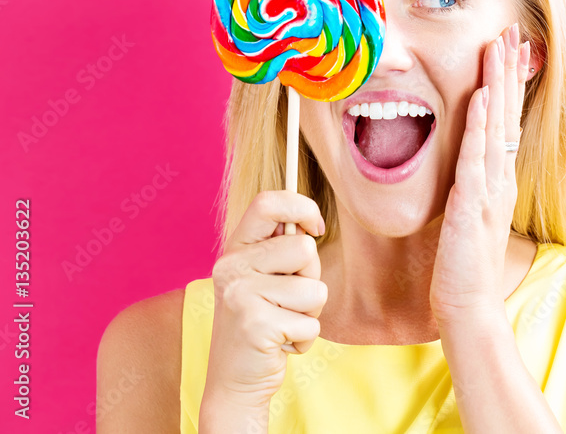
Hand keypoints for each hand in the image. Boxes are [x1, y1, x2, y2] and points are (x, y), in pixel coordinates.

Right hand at [203, 191, 327, 408]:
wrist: (233, 381)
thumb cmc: (261, 323)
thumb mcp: (263, 279)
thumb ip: (281, 249)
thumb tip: (311, 222)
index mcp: (235, 249)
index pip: (268, 202)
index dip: (302, 206)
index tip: (316, 228)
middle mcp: (232, 266)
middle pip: (305, 249)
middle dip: (311, 277)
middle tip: (288, 302)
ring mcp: (241, 295)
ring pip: (315, 288)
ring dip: (310, 313)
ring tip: (284, 323)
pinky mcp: (256, 325)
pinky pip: (311, 323)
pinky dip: (305, 338)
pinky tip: (280, 344)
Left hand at [429, 22, 529, 325]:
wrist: (467, 306)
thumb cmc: (462, 265)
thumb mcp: (468, 215)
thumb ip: (471, 187)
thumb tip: (467, 165)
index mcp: (498, 180)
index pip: (506, 122)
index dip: (510, 85)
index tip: (513, 50)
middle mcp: (500, 179)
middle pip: (507, 115)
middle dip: (509, 71)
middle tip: (513, 31)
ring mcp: (489, 190)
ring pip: (495, 127)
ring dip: (498, 84)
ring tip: (500, 47)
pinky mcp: (471, 205)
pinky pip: (476, 158)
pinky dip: (479, 125)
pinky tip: (480, 97)